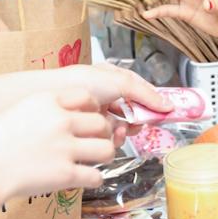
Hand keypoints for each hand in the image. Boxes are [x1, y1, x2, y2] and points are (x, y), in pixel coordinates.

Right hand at [0, 90, 115, 207]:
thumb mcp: (6, 113)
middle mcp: (61, 120)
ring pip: (107, 148)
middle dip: (101, 133)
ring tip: (94, 160)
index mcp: (46, 101)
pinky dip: (94, 179)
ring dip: (103, 155)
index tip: (88, 114)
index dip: (92, 106)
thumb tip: (39, 118)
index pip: (86, 95)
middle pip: (101, 123)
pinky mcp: (66, 174)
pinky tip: (85, 179)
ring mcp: (65, 147)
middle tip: (94, 141)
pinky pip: (97, 176)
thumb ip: (32, 112)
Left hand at [29, 63, 172, 145]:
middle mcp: (105, 96)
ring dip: (125, 131)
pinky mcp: (86, 130)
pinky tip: (112, 138)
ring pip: (121, 127)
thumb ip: (146, 94)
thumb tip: (168, 106)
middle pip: (132, 112)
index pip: (140, 92)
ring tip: (122, 132)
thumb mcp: (120, 82)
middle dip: (137, 120)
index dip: (152, 102)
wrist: (49, 97)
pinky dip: (112, 139)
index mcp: (112, 79)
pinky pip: (107, 138)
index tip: (163, 113)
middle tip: (140, 124)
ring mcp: (95, 114)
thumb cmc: (82, 82)